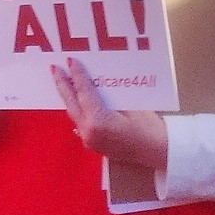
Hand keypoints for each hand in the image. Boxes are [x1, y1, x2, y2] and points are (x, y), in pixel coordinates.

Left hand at [50, 57, 166, 169]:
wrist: (159, 153)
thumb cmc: (150, 129)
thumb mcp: (131, 106)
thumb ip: (110, 96)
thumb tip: (97, 82)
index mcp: (98, 122)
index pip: (84, 93)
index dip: (77, 75)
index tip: (70, 61)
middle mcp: (88, 132)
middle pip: (71, 104)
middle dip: (62, 85)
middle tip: (55, 68)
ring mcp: (89, 140)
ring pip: (74, 114)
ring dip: (69, 97)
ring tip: (63, 81)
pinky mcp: (93, 144)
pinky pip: (80, 123)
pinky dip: (77, 110)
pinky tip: (76, 101)